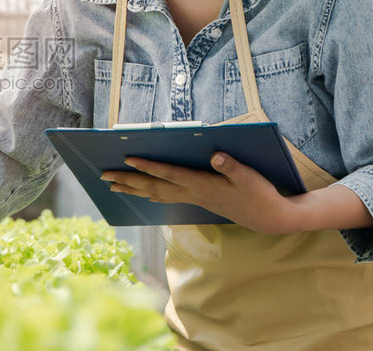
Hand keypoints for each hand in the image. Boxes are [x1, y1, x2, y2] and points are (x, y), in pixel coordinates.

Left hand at [101, 152, 299, 234]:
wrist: (269, 218)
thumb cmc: (260, 194)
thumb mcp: (250, 177)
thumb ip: (232, 166)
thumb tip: (215, 155)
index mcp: (202, 184)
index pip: (169, 173)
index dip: (148, 166)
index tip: (128, 158)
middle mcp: (192, 193)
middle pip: (153, 186)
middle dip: (127, 179)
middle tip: (103, 175)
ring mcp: (192, 198)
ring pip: (155, 193)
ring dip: (133, 188)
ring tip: (112, 185)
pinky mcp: (196, 200)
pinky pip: (165, 197)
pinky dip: (148, 194)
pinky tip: (140, 192)